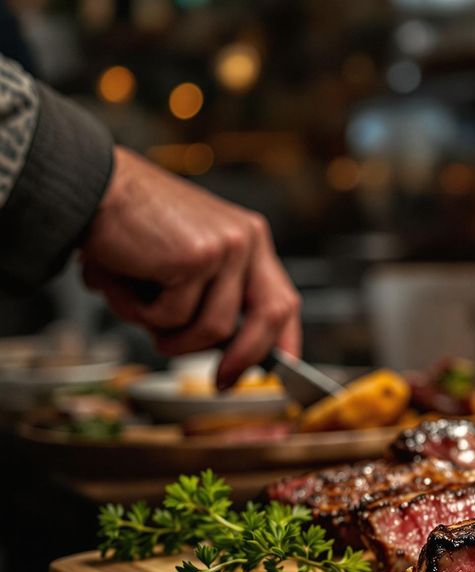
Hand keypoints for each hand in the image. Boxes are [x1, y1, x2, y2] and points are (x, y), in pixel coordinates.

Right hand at [80, 146, 301, 388]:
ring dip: (170, 335)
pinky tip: (122, 283)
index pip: (283, 300)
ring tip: (137, 308)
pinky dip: (140, 312)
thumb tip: (229, 352)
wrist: (91, 188)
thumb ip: (213, 294)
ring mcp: (224, 248)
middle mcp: (245, 240)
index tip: (277, 374)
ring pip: (212, 327)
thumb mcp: (189, 258)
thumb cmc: (132, 226)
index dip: (284, 342)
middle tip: (220, 381)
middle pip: (270, 317)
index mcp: (249, 239)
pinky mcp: (195, 258)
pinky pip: (173, 315)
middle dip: (244, 358)